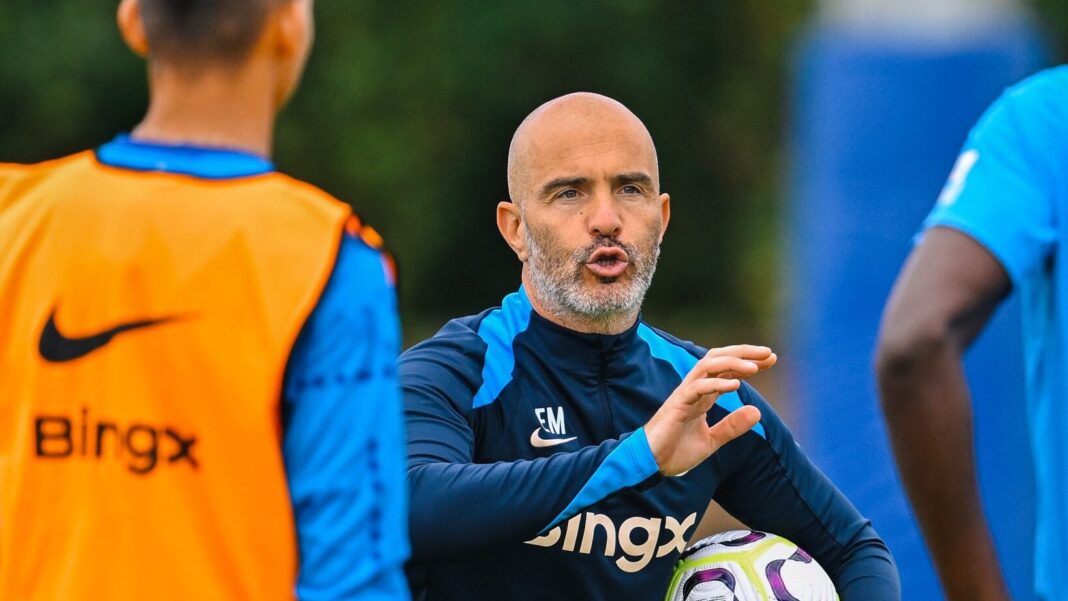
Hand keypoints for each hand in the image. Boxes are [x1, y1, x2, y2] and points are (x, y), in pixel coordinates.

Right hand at [643, 345, 775, 475]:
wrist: (650, 464)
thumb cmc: (674, 451)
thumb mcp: (711, 441)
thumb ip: (732, 427)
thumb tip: (757, 412)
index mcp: (703, 395)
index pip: (727, 370)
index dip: (748, 362)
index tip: (771, 360)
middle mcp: (694, 389)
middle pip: (718, 359)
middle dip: (743, 353)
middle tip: (768, 353)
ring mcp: (685, 394)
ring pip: (707, 366)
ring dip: (732, 363)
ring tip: (754, 367)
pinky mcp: (677, 405)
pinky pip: (697, 388)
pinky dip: (716, 384)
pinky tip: (735, 386)